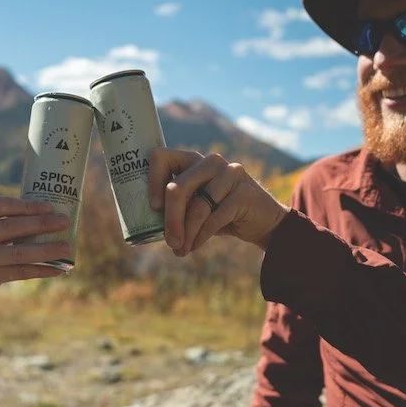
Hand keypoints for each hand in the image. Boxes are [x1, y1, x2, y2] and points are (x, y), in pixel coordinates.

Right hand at [0, 197, 70, 313]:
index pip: (1, 204)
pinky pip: (19, 272)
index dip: (28, 205)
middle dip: (43, 223)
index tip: (49, 206)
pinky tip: (57, 268)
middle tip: (65, 221)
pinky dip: (40, 269)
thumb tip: (43, 214)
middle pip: (13, 227)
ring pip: (19, 252)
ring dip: (47, 249)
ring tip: (67, 247)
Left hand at [147, 148, 287, 255]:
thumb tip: (143, 224)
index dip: (152, 180)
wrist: (261, 221)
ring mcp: (229, 174)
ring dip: (186, 233)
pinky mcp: (243, 192)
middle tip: (169, 242)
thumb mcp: (196, 207)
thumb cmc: (220, 214)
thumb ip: (177, 207)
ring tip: (181, 249)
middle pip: (178, 187)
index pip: (161, 156)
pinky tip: (195, 246)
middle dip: (170, 219)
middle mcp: (210, 161)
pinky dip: (201, 236)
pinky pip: (214, 218)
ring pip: (197, 206)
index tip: (153, 207)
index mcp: (193, 160)